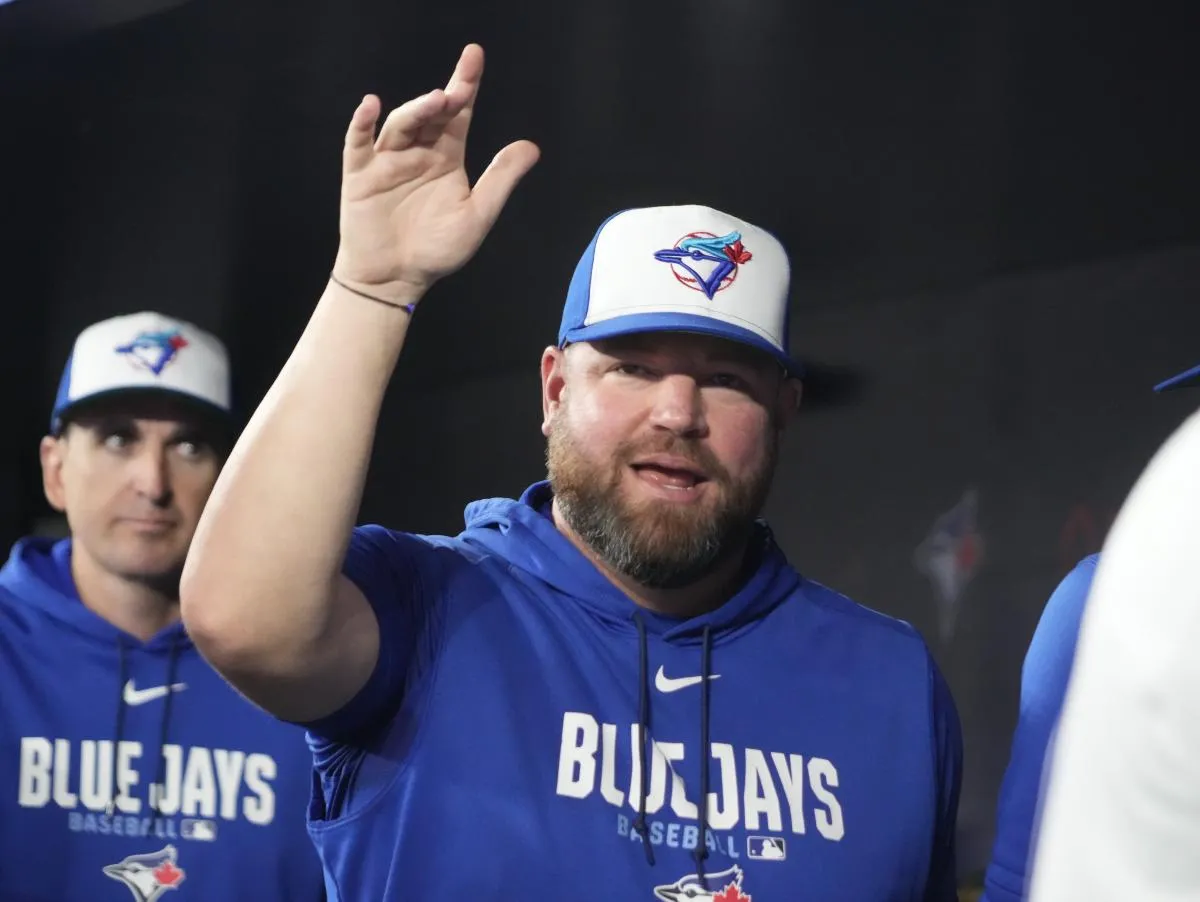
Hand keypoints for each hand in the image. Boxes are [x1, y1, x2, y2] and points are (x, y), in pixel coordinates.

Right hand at [332, 44, 539, 301]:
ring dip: (416, 110)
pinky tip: (371, 105)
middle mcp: (417, 153)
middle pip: (430, 115)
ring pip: (401, 125)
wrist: (396, 279)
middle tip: (458, 89)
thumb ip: (501, 179)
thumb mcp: (477, 214)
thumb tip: (531, 146)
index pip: (459, 114)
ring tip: (435, 102)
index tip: (474, 58)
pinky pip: (358, 143)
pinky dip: (362, 123)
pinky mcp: (360, 175)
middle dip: (444, 98)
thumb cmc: (437, 250)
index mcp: (446, 157)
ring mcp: (387, 161)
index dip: (466, 85)